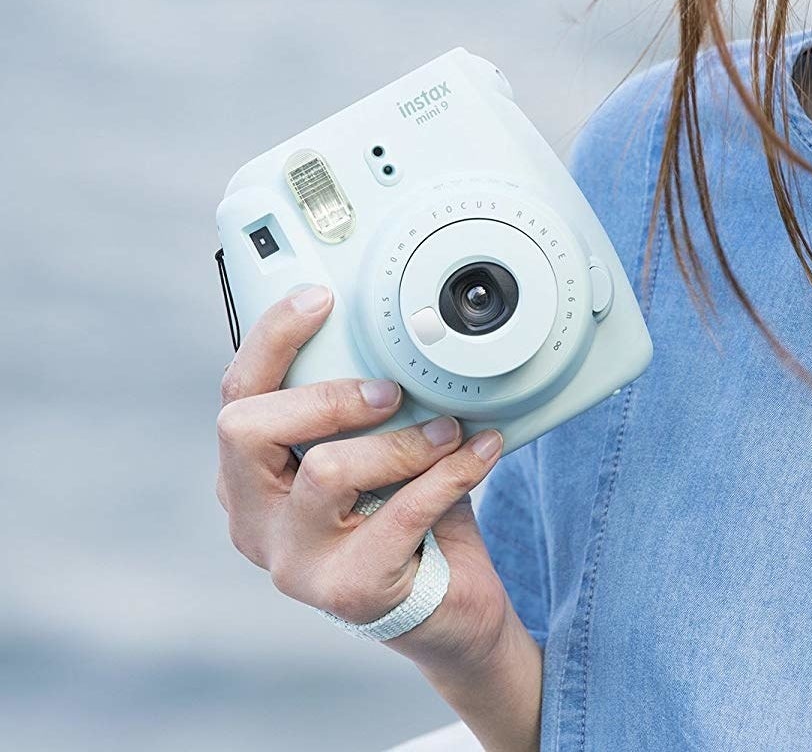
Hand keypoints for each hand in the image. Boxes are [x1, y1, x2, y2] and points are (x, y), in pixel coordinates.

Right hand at [215, 283, 515, 672]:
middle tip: (390, 391)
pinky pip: (401, 511)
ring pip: (327, 470)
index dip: (271, 340)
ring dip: (401, 441)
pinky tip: (481, 452)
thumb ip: (368, 407)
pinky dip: (450, 472)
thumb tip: (402, 339)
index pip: (235, 397)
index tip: (319, 298)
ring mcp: (294, 562)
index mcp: (250, 477)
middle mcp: (255, 520)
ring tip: (448, 431)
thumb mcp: (376, 450)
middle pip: (247, 429)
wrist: (448, 606)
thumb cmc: (405, 517)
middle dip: (327, 395)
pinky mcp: (347, 591)